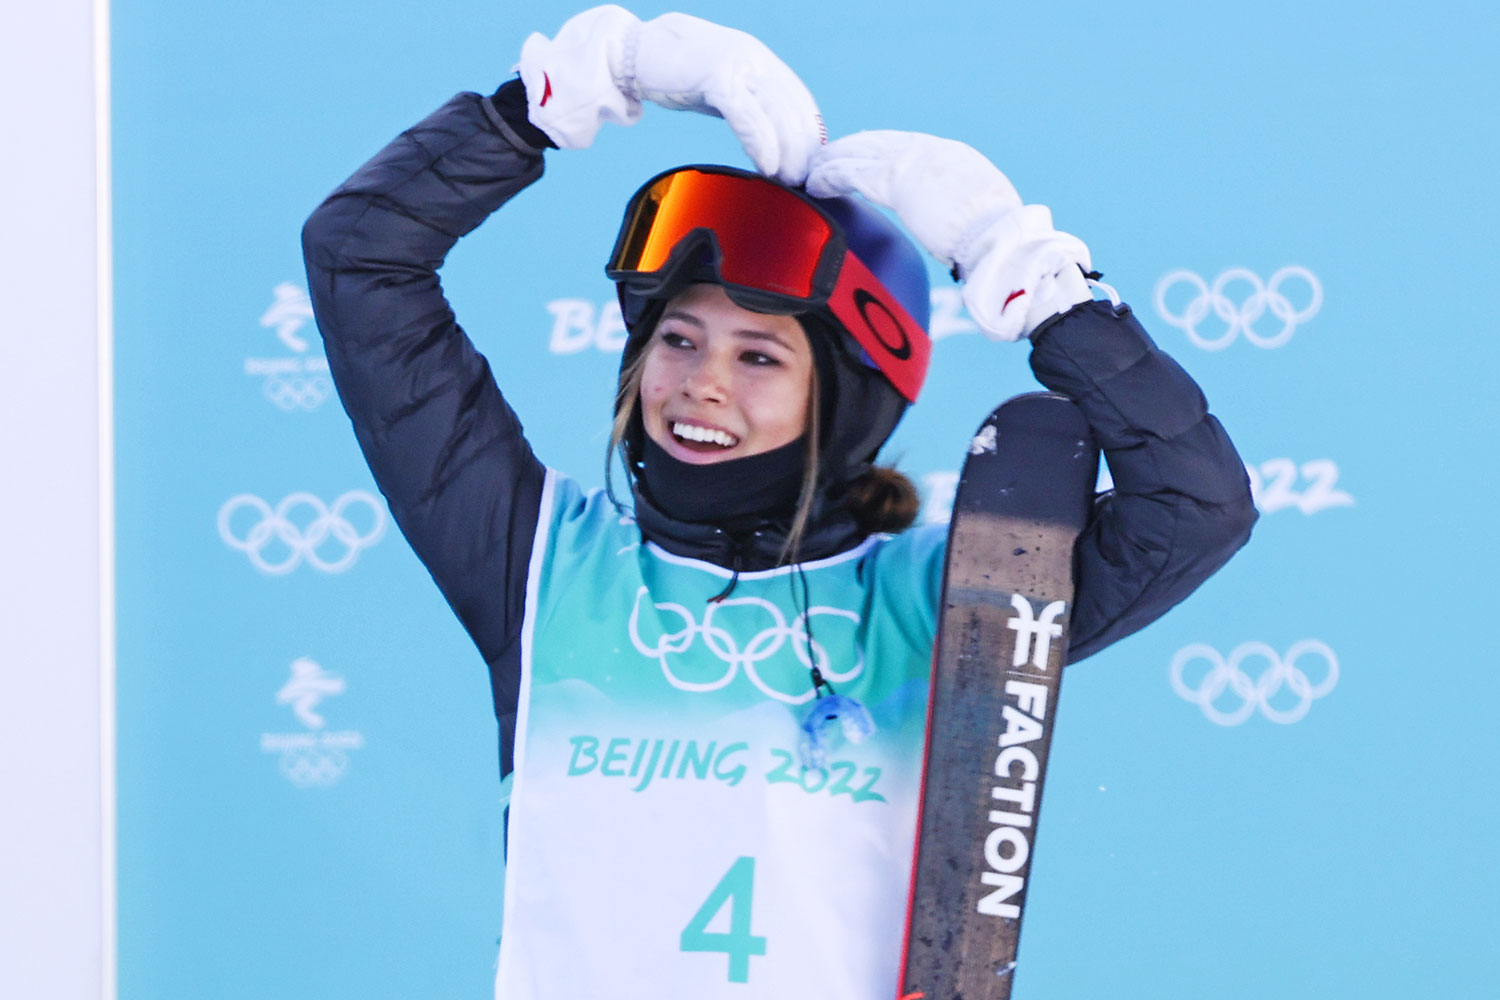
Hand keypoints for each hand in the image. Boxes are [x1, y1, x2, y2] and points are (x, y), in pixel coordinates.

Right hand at [516, 6, 823, 183]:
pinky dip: (761, 142)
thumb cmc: (671, 72)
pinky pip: (748, 115)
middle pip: (792, 107)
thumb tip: (767, 140)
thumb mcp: (718, 89)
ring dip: (787, 150)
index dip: (808, 134)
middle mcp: (753, 56)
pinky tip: (768, 166)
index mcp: (758, 59)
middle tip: (806, 181)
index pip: (797, 99)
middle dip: (802, 148)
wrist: (629, 53)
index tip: (811, 166)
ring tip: (791, 179)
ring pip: (775, 112)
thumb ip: (744, 105)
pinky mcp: (717, 75)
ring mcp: (737, 62)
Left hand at [807, 130, 1090, 340]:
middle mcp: (935, 151)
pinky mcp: (900, 180)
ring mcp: (918, 161)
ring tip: (811, 173)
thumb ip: (956, 214)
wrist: (1002, 242)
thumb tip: (950, 231)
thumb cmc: (997, 247)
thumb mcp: (978, 219)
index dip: (878, 153)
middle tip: (825, 161)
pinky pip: (854, 173)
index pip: (907, 148)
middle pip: (880, 143)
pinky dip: (831, 177)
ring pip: (861, 154)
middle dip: (851, 151)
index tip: (858, 158)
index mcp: (956, 159)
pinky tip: (815, 184)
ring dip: (834, 162)